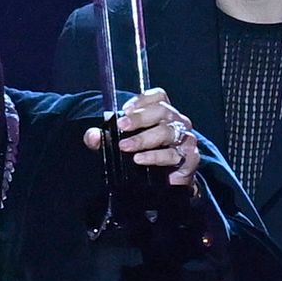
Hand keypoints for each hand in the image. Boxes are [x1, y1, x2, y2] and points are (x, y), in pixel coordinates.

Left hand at [83, 88, 199, 187]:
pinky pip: (172, 154)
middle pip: (162, 111)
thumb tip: (92, 136)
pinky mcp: (190, 157)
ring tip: (126, 146)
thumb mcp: (122, 143)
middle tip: (122, 126)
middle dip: (139, 118)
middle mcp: (177, 122)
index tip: (124, 110)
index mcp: (163, 113)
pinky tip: (140, 159)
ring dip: (144, 138)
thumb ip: (104, 138)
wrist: (168, 183)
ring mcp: (185, 138)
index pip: (158, 96)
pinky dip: (154, 156)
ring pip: (167, 132)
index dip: (142, 100)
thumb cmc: (147, 156)